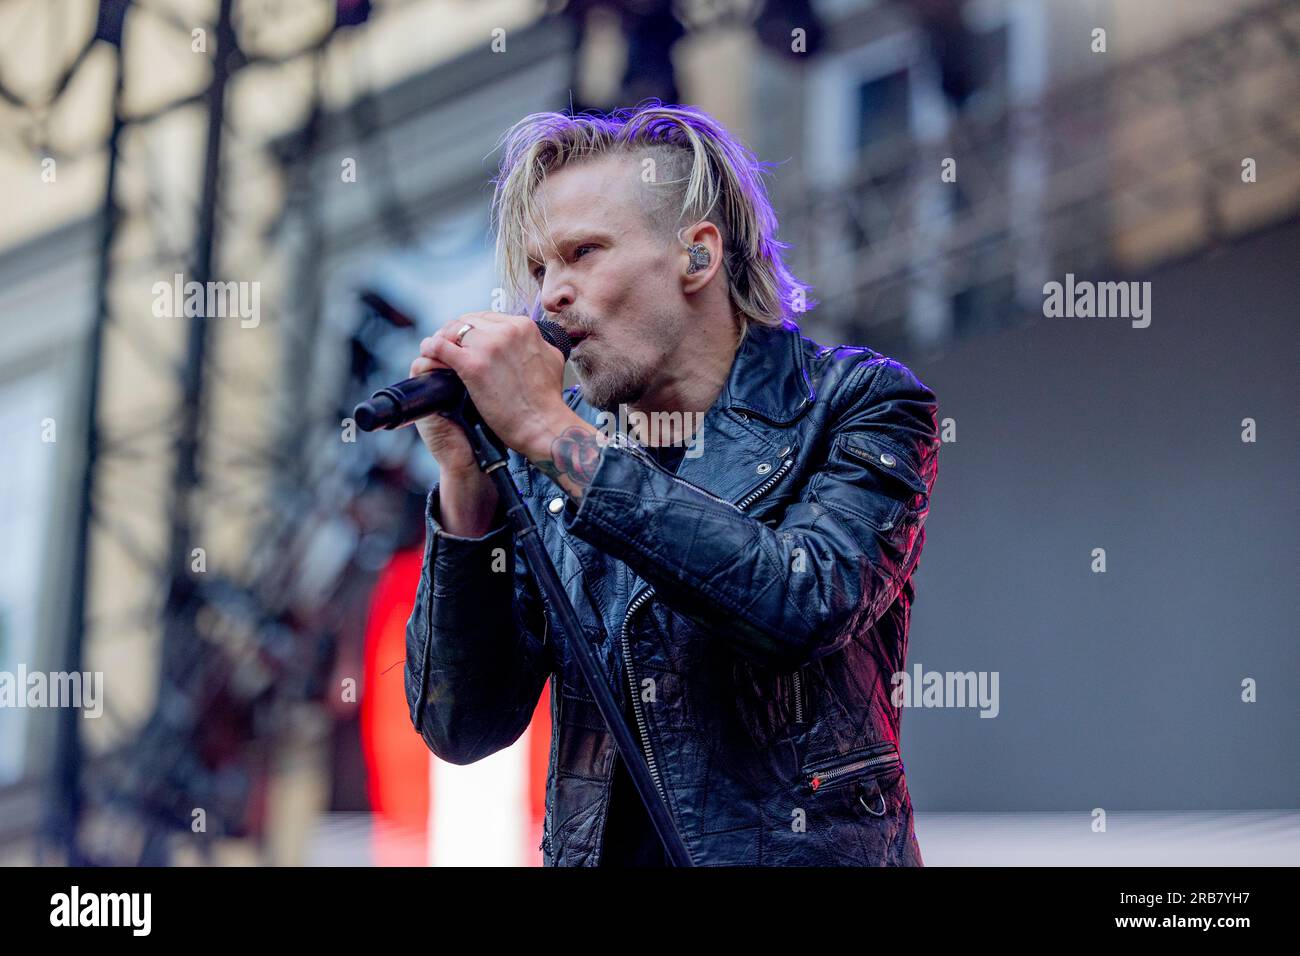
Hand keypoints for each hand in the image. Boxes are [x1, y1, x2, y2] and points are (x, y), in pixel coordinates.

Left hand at [418, 312, 573, 458]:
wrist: (543, 424)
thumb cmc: (547, 399)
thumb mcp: (551, 358)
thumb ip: (536, 344)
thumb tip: (529, 341)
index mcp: (524, 327)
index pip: (487, 317)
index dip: (474, 329)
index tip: (468, 340)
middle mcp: (506, 331)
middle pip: (468, 321)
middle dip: (456, 333)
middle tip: (450, 346)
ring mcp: (489, 346)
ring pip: (452, 331)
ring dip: (442, 339)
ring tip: (436, 351)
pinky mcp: (473, 365)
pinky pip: (440, 347)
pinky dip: (431, 348)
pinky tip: (428, 353)